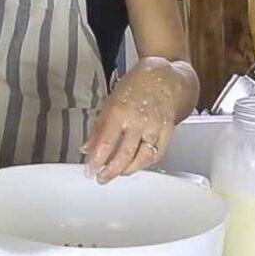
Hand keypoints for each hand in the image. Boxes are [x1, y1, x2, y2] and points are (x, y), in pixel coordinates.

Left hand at [82, 57, 179, 183]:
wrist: (164, 78)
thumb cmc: (135, 86)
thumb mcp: (110, 102)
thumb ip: (99, 127)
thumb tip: (87, 148)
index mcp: (120, 111)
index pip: (106, 143)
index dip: (96, 161)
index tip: (89, 170)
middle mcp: (139, 121)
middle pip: (124, 155)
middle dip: (110, 171)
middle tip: (101, 177)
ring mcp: (155, 128)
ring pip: (141, 159)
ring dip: (127, 170)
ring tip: (117, 173)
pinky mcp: (168, 133)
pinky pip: (156, 155)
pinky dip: (144, 163)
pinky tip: (134, 165)